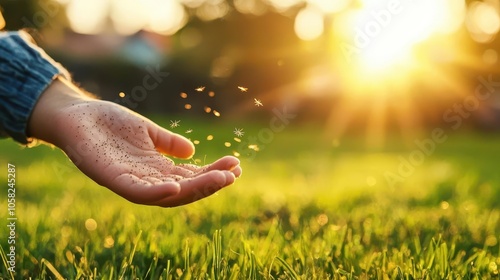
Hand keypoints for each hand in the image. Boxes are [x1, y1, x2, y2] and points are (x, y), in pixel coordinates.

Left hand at [28, 78, 241, 206]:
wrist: (73, 115)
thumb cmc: (108, 123)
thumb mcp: (146, 131)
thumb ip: (167, 143)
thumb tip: (192, 152)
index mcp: (156, 169)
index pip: (190, 176)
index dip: (213, 173)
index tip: (235, 164)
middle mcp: (146, 179)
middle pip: (184, 189)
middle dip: (211, 183)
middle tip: (234, 173)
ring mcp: (130, 180)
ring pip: (167, 194)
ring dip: (195, 188)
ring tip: (220, 179)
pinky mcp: (111, 177)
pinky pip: (137, 191)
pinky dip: (156, 192)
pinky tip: (175, 186)